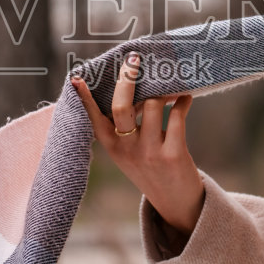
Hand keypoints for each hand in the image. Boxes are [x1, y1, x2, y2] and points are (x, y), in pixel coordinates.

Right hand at [71, 52, 205, 232]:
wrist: (176, 204)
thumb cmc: (151, 169)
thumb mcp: (128, 153)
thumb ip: (125, 127)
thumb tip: (133, 87)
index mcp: (112, 147)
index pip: (93, 118)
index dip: (86, 98)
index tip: (78, 78)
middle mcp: (127, 149)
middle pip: (122, 106)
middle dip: (129, 78)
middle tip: (135, 59)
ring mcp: (150, 152)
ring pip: (154, 104)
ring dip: (164, 90)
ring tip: (171, 86)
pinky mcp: (173, 154)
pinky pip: (177, 115)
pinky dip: (183, 101)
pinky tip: (185, 98)